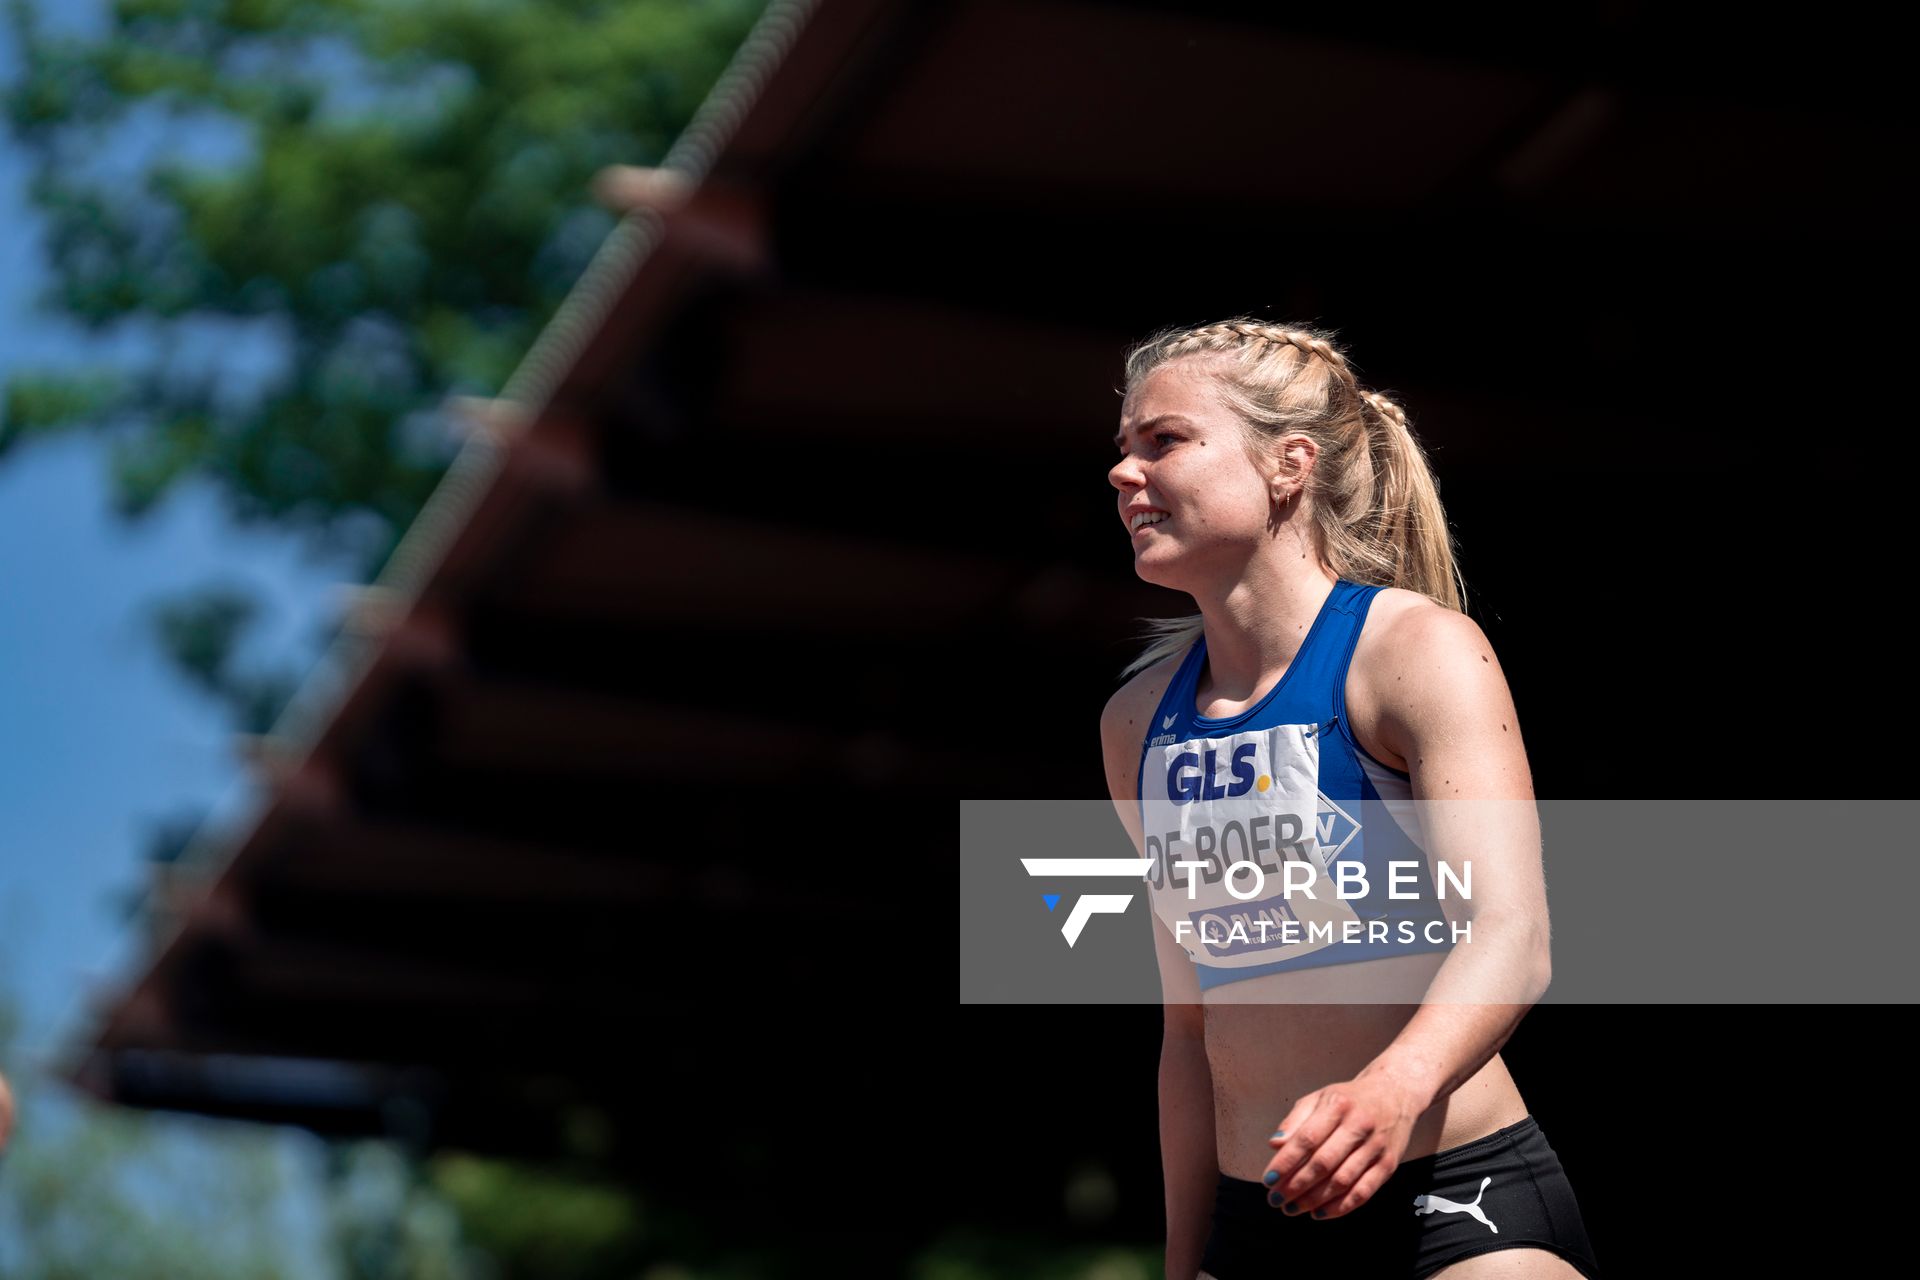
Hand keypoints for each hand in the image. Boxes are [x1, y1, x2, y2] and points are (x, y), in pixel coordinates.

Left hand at [1260, 1072, 1423, 1220]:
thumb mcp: (1320, 1098)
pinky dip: (1340, 1207)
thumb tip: (1274, 1145)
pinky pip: (1364, 1192)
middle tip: (1276, 1199)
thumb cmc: (1349, 1099)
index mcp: (1338, 1106)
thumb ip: (1296, 1121)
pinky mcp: (1389, 1164)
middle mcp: (1359, 1125)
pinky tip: (1320, 1213)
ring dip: (1314, 1200)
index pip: (1307, 1139)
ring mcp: (1376, 1147)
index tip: (1268, 1180)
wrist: (1395, 1093)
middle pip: (1324, 1163)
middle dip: (1296, 1185)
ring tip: (1292, 1208)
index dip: (1286, 1162)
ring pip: (1342, 1181)